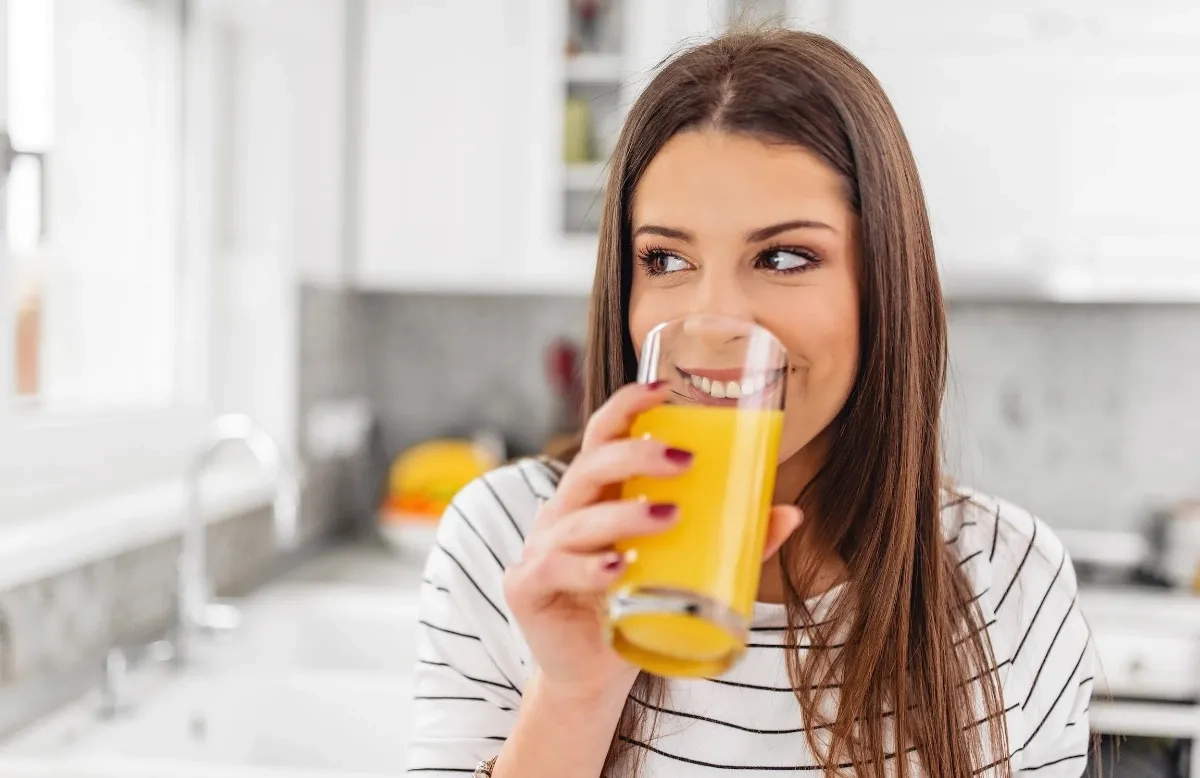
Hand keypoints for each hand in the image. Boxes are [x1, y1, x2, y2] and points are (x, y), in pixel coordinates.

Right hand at [503, 382, 801, 700]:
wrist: (592, 676)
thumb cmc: (636, 607)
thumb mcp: (686, 569)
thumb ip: (735, 541)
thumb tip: (792, 513)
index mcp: (596, 494)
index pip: (603, 434)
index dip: (627, 406)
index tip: (665, 389)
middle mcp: (563, 512)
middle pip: (591, 466)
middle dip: (636, 455)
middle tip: (686, 461)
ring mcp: (540, 549)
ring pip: (577, 520)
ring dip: (624, 514)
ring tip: (669, 517)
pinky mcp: (528, 588)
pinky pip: (554, 568)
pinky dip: (586, 566)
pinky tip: (616, 566)